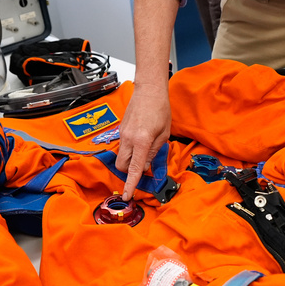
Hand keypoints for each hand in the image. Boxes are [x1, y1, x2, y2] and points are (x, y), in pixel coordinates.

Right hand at [116, 84, 170, 200]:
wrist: (149, 90)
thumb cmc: (160, 109)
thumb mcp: (163, 134)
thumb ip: (154, 152)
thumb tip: (145, 166)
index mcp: (142, 141)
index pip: (134, 169)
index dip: (130, 184)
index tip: (127, 195)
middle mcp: (129, 139)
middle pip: (122, 166)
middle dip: (130, 171)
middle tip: (142, 166)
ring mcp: (122, 134)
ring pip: (121, 157)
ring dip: (130, 160)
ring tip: (144, 149)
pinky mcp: (121, 129)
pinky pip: (123, 146)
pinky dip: (130, 150)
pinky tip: (141, 140)